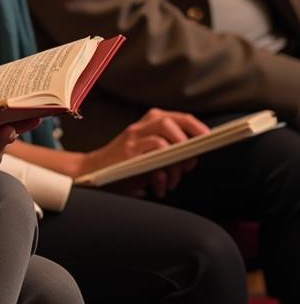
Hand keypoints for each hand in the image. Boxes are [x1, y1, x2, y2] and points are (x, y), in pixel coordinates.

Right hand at [78, 108, 207, 197]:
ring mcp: (132, 138)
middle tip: (192, 161)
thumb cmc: (125, 166)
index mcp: (148, 125)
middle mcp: (140, 127)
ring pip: (164, 134)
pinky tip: (160, 185)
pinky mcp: (127, 152)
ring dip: (176, 158)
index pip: (177, 117)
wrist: (93, 173)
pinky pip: (154, 150)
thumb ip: (167, 152)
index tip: (210, 139)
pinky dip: (163, 170)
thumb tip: (191, 158)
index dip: (196, 127)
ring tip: (173, 179)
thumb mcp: (148, 155)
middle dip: (190, 138)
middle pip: (172, 120)